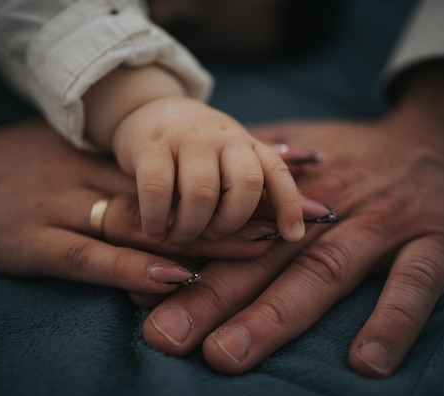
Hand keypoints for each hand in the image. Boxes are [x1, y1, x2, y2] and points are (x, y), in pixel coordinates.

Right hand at [0, 80, 274, 292]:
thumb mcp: (66, 154)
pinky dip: (135, 269)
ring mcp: (61, 207)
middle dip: (243, 206)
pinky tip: (176, 278)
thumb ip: (115, 169)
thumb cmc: (6, 168)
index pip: (183, 163)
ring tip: (260, 247)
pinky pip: (90, 257)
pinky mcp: (30, 243)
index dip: (238, 169)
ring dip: (205, 237)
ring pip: (144, 223)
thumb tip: (170, 187)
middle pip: (178, 193)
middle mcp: (91, 177)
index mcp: (103, 156)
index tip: (296, 169)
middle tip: (300, 215)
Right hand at [113, 96, 305, 248]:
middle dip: (231, 222)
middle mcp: (222, 136)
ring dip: (191, 227)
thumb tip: (297, 224)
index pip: (277, 172)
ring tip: (178, 237)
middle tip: (211, 235)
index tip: (293, 237)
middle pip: (245, 185)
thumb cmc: (194, 151)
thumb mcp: (228, 162)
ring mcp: (186, 138)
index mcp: (246, 144)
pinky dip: (158, 219)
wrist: (146, 110)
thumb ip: (255, 188)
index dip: (290, 206)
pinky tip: (155, 229)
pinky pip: (158, 190)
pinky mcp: (151, 144)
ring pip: (202, 193)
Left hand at [140, 62, 443, 376]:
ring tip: (228, 356)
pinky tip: (367, 361)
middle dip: (211, 297)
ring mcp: (381, 225)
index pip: (234, 230)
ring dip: (275, 315)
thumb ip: (253, 174)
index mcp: (294, 194)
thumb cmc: (362, 157)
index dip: (187, 262)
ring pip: (324, 271)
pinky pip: (415, 284)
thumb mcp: (305, 152)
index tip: (141, 296)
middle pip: (264, 257)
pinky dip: (392, 320)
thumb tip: (194, 188)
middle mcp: (329, 210)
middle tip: (163, 336)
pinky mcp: (437, 241)